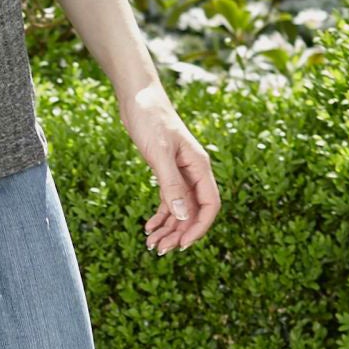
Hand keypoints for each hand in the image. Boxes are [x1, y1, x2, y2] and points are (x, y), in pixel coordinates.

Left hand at [120, 82, 219, 253]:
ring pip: (180, 209)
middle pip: (194, 211)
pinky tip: (149, 227)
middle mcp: (193, 172)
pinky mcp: (165, 171)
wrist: (137, 97)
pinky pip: (168, 200)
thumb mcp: (159, 153)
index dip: (199, 228)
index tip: (182, 245)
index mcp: (199, 167)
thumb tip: (183, 215)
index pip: (210, 205)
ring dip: (168, 228)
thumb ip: (171, 185)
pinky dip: (160, 216)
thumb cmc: (150, 119)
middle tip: (159, 251)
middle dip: (179, 233)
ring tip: (151, 244)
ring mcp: (180, 172)